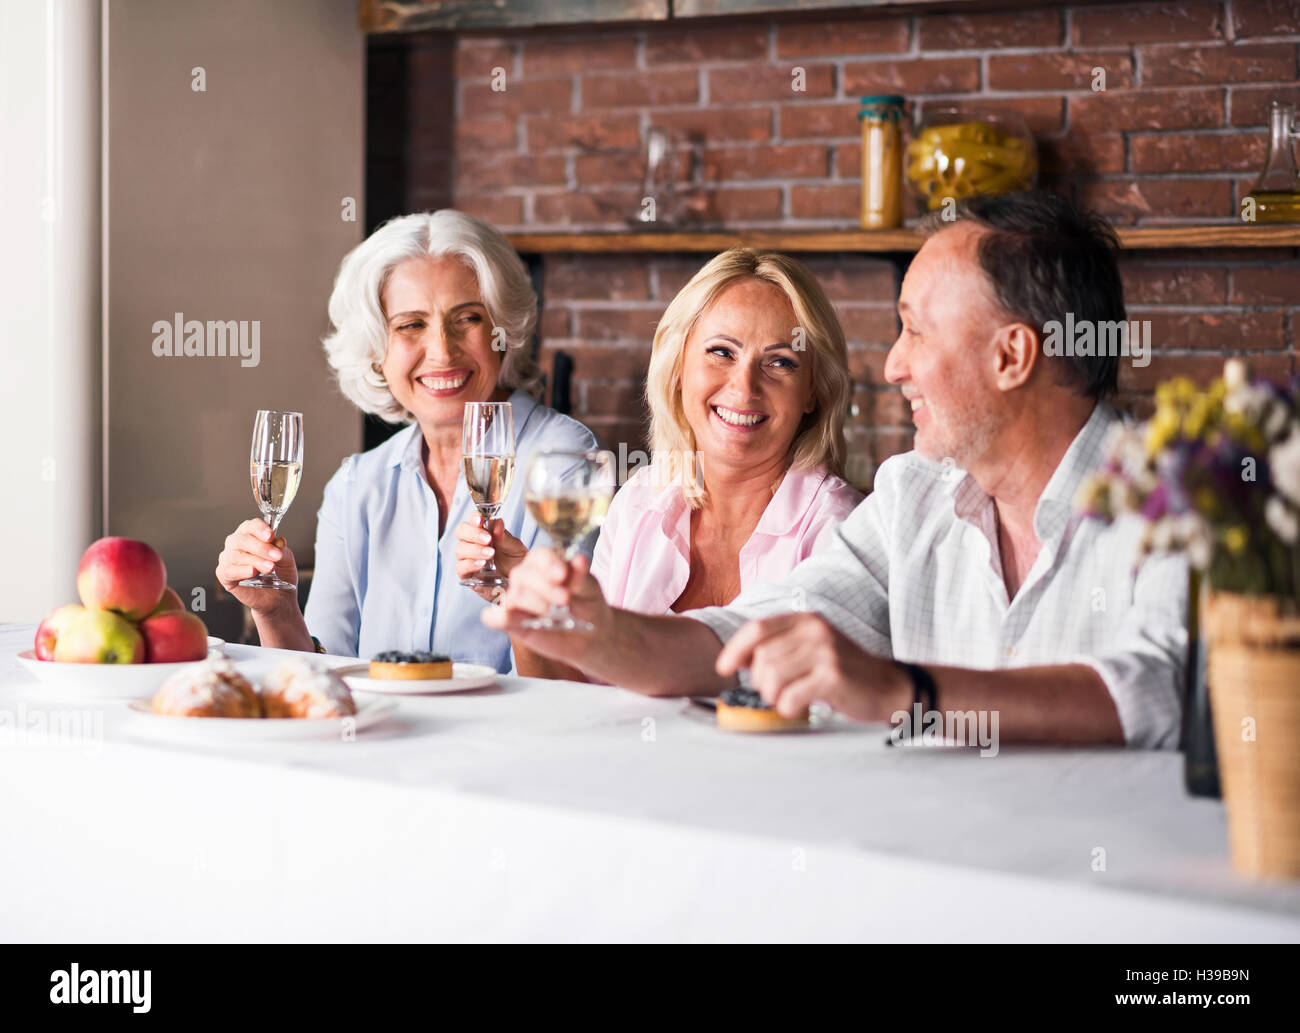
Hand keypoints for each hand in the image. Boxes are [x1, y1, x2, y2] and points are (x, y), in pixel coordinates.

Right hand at [216, 519, 298, 612]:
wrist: (277, 597)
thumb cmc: (280, 574)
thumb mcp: (286, 560)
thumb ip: (282, 550)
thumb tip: (279, 541)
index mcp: (251, 534)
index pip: (251, 525)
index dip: (260, 529)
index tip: (271, 536)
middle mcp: (236, 543)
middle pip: (243, 539)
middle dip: (261, 547)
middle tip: (276, 556)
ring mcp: (228, 558)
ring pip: (236, 555)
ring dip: (255, 560)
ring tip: (270, 568)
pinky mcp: (223, 574)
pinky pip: (229, 570)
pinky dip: (242, 570)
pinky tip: (252, 572)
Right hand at [455, 514, 528, 600]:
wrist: (520, 585)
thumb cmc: (516, 564)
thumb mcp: (515, 548)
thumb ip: (504, 537)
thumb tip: (497, 521)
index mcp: (484, 532)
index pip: (473, 520)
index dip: (474, 517)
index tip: (480, 519)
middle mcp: (473, 543)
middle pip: (461, 532)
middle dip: (473, 533)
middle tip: (488, 539)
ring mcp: (468, 559)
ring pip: (460, 549)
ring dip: (475, 549)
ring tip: (491, 554)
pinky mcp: (467, 576)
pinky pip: (461, 568)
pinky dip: (471, 564)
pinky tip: (482, 564)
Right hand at [480, 547, 611, 658]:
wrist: (590, 635)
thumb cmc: (588, 605)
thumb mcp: (590, 590)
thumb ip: (581, 577)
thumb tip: (579, 560)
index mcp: (546, 563)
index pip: (540, 556)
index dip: (549, 564)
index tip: (562, 575)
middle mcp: (527, 578)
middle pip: (523, 574)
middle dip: (543, 586)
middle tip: (564, 598)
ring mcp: (518, 600)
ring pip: (514, 595)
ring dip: (533, 603)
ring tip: (552, 612)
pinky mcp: (511, 622)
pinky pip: (496, 618)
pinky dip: (499, 618)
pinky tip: (512, 620)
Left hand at [714, 613, 909, 721]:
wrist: (889, 686)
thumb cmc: (844, 671)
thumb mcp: (813, 647)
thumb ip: (781, 646)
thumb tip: (739, 659)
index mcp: (806, 619)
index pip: (756, 628)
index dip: (735, 650)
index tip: (724, 668)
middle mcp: (815, 629)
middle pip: (762, 657)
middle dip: (761, 682)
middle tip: (777, 692)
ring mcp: (825, 651)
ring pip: (772, 677)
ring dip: (773, 696)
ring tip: (789, 699)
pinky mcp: (833, 676)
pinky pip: (790, 697)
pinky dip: (788, 707)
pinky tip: (801, 706)